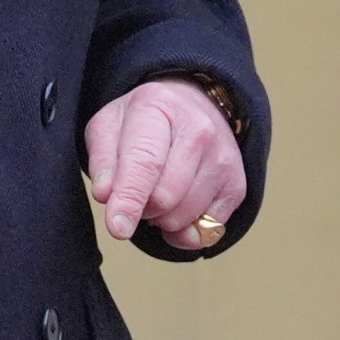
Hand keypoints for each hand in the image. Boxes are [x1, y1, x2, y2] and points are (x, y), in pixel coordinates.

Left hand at [85, 78, 245, 250]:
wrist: (190, 109)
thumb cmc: (141, 124)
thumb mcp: (108, 128)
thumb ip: (102, 161)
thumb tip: (106, 195)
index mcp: (158, 107)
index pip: (144, 161)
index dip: (129, 198)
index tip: (117, 228)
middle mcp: (198, 130)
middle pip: (165, 197)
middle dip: (141, 206)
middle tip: (136, 190)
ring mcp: (222, 158)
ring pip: (183, 217)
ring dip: (160, 218)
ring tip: (157, 191)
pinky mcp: (237, 185)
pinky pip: (205, 232)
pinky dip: (183, 231)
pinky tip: (178, 206)